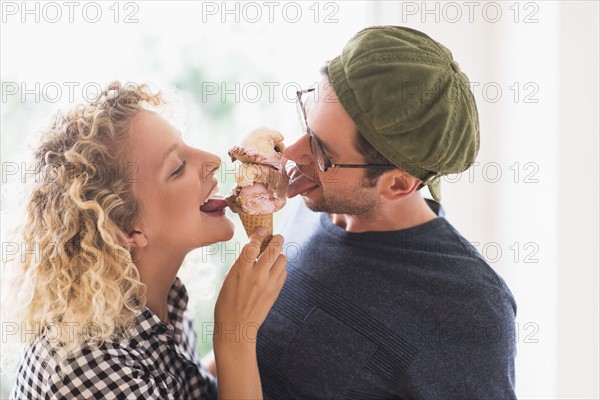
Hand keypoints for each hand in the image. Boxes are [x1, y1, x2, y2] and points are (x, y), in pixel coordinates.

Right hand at [213, 227, 286, 346]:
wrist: (237, 327)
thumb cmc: (227, 303)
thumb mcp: (228, 280)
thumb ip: (242, 264)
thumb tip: (254, 250)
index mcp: (241, 270)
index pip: (253, 245)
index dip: (259, 234)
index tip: (262, 228)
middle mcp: (257, 275)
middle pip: (274, 249)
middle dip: (277, 239)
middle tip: (276, 237)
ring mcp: (268, 284)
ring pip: (283, 259)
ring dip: (279, 254)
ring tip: (273, 256)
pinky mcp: (276, 291)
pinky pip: (283, 272)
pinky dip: (280, 268)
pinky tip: (273, 271)